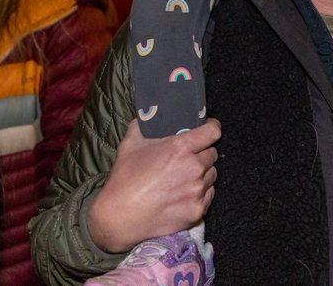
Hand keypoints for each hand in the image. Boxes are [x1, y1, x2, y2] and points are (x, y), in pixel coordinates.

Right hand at [87, 118, 220, 252]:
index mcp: (180, 148)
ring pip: (211, 175)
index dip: (211, 127)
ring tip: (184, 177)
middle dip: (203, 153)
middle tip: (188, 157)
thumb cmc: (125, 179)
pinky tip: (184, 193)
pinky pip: (208, 195)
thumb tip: (146, 116)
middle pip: (212, 154)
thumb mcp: (130, 144)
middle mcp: (193, 168)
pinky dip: (200, 192)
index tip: (209, 128)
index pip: (212, 132)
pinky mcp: (197, 210)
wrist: (120, 217)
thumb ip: (142, 125)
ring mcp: (197, 191)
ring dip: (202, 173)